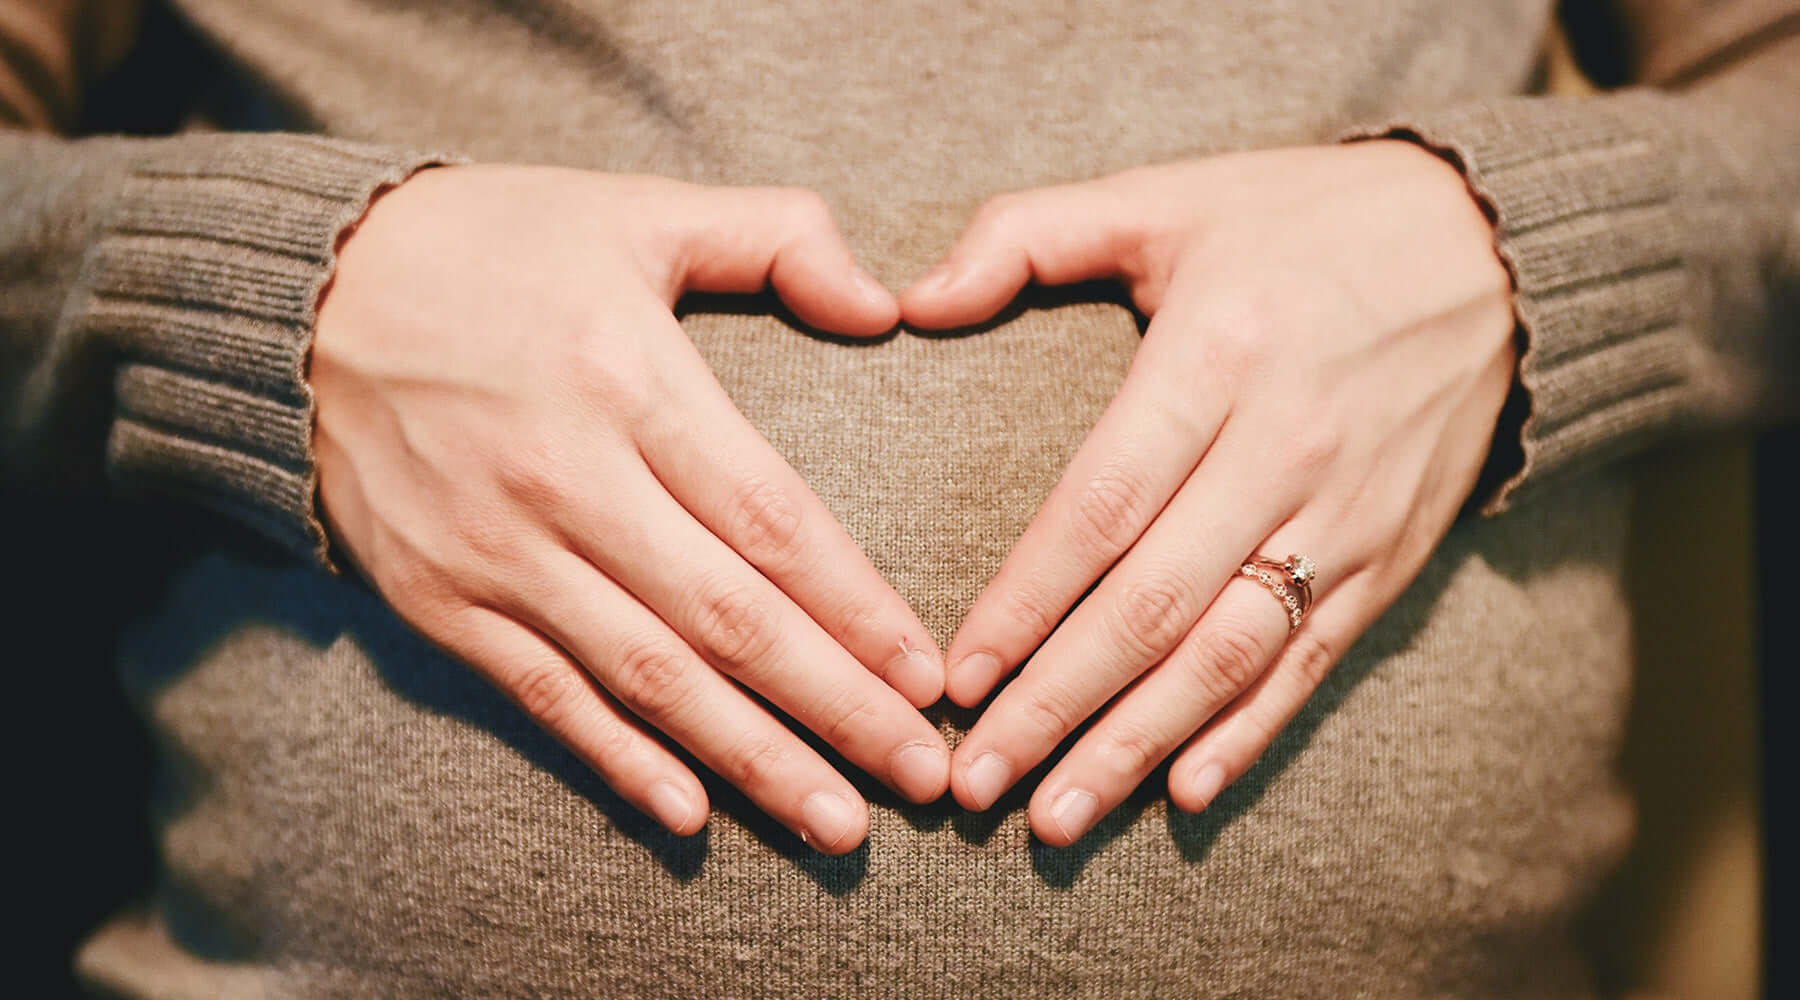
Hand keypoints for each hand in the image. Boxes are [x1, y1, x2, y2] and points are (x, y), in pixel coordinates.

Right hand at [312, 165, 949, 852]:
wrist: (303, 291)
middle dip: (836, 708)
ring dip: (752, 760)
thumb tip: (884, 305)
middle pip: (728, 620)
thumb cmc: (493, 245)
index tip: (929, 677)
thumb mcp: (638, 209)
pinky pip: (544, 697)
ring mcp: (496, 552)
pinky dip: (619, 760)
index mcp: (628, 379)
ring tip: (839, 825)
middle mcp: (565, 479)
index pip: (772, 521)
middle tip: (921, 779)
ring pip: (648, 679)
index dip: (858, 610)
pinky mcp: (439, 600)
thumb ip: (776, 236)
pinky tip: (692, 815)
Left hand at [900, 142, 1516, 843]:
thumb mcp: (1168, 196)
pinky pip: (1314, 662)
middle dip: (1057, 705)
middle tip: (975, 782)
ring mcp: (1347, 513)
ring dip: (1137, 746)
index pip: (1103, 505)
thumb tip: (910, 300)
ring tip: (1055, 818)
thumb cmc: (1304, 223)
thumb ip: (1030, 235)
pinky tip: (1183, 793)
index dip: (1025, 601)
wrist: (1497, 249)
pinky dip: (1249, 734)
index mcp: (1219, 355)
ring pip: (1230, 655)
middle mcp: (1287, 447)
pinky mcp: (1392, 556)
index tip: (955, 677)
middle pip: (1155, 605)